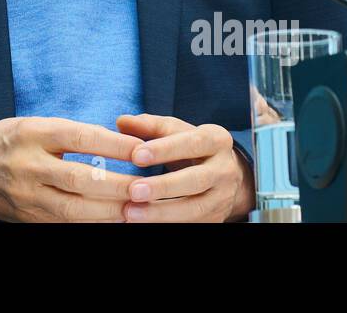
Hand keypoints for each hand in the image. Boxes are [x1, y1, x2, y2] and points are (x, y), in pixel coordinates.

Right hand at [0, 117, 145, 221]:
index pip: (80, 138)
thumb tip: (117, 141)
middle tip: (149, 187)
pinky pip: (67, 224)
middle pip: (80, 179)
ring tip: (139, 209)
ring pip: (75, 209)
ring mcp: (28, 196)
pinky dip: (93, 223)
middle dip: (119, 186)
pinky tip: (115, 220)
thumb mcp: (34, 124)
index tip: (143, 150)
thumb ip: (70, 133)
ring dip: (111, 211)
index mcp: (33, 134)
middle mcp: (29, 166)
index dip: (114, 145)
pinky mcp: (30, 219)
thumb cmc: (9, 140)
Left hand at [114, 114, 254, 221]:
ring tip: (131, 212)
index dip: (164, 150)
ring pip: (195, 209)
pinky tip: (143, 222)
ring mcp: (223, 197)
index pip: (192, 143)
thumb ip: (149, 126)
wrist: (222, 175)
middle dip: (163, 186)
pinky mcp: (217, 219)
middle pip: (196, 180)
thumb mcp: (175, 130)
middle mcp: (225, 169)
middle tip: (133, 191)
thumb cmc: (190, 147)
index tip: (136, 156)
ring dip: (161, 213)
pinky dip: (166, 224)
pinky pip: (192, 224)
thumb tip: (122, 121)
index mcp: (217, 140)